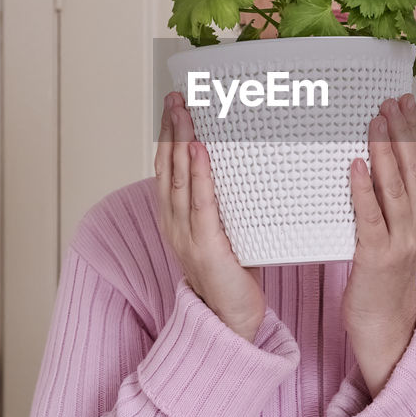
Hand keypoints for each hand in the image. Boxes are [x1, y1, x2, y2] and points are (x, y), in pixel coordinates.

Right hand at [154, 92, 266, 341]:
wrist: (229, 320)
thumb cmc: (233, 278)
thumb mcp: (226, 231)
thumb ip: (227, 204)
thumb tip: (248, 170)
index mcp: (177, 219)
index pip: (167, 168)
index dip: (168, 136)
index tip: (174, 106)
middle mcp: (175, 223)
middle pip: (168, 166)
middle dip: (171, 128)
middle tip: (177, 96)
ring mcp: (186, 234)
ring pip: (179, 178)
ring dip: (181, 141)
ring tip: (184, 112)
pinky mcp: (205, 246)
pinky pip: (200, 204)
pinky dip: (199, 175)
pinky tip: (199, 151)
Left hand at [343, 94, 415, 397]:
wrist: (386, 329)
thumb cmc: (378, 281)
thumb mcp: (388, 234)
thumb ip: (382, 203)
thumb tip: (362, 162)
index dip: (414, 130)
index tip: (405, 101)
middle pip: (413, 168)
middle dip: (403, 131)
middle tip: (391, 101)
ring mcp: (400, 241)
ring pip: (395, 187)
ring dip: (385, 151)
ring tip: (375, 121)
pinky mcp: (377, 258)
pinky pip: (370, 217)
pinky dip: (363, 189)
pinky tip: (355, 166)